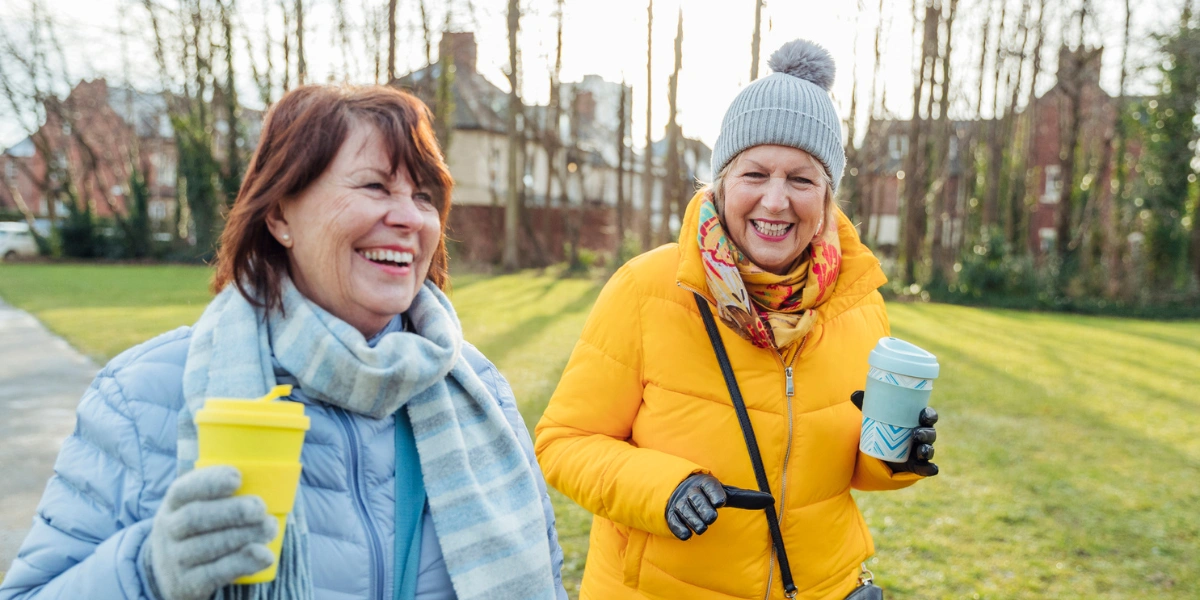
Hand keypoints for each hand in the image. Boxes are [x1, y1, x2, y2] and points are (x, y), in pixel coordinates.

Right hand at [142, 466, 277, 599]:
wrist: (170, 575)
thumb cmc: (199, 531)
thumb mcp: (199, 508)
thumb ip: (224, 495)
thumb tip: (271, 481)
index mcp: (173, 504)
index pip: (182, 490)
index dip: (209, 482)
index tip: (237, 478)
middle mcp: (168, 530)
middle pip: (194, 518)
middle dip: (232, 511)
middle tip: (260, 508)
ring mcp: (174, 559)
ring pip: (206, 546)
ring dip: (243, 535)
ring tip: (269, 528)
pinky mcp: (187, 585)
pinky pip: (215, 574)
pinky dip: (242, 563)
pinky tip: (265, 555)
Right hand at [665, 474, 775, 539]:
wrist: (677, 491)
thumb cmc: (708, 494)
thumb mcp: (726, 493)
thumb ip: (746, 498)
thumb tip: (771, 500)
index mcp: (705, 483)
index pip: (711, 487)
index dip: (715, 495)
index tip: (720, 502)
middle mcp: (691, 492)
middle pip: (701, 505)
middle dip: (707, 513)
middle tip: (711, 517)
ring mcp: (680, 504)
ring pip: (691, 517)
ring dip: (698, 524)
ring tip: (702, 525)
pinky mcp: (671, 515)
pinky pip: (677, 526)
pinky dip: (684, 532)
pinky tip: (688, 533)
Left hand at [851, 391, 939, 476]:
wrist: (880, 452)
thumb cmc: (883, 428)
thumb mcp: (875, 417)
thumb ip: (867, 405)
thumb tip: (853, 393)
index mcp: (916, 421)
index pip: (928, 416)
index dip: (929, 415)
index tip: (923, 414)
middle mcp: (922, 435)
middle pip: (930, 433)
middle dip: (926, 433)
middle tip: (916, 434)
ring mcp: (920, 451)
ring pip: (929, 450)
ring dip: (927, 450)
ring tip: (920, 451)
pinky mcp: (916, 465)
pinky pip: (927, 468)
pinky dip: (930, 469)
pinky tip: (932, 469)